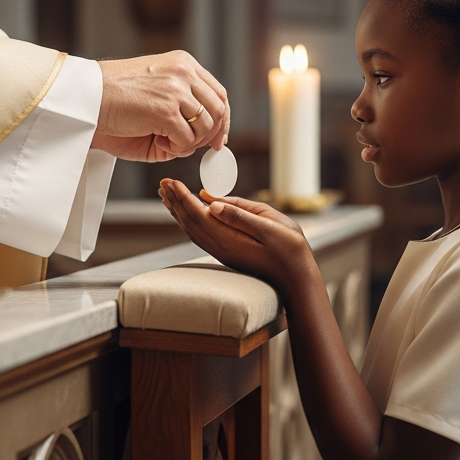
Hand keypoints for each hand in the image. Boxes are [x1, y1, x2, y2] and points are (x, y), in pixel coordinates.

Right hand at [93, 52, 229, 161]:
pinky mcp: (166, 110)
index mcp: (183, 62)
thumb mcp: (156, 87)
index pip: (218, 92)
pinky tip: (156, 139)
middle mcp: (183, 72)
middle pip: (218, 110)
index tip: (218, 138)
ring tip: (165, 139)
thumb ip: (182, 101)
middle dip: (211, 134)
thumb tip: (207, 133)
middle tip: (195, 146)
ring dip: (189, 142)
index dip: (222, 118)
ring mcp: (176, 91)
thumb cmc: (115, 95)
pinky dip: (175, 148)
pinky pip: (187, 140)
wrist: (87, 95)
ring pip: (205, 127)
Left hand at [158, 180, 313, 293]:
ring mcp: (224, 253)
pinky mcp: (229, 253)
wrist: (297, 278)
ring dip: (179, 212)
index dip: (182, 197)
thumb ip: (240, 214)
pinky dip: (190, 222)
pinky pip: (202, 236)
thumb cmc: (290, 249)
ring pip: (193, 230)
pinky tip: (189, 214)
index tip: (171, 181)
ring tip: (168, 196)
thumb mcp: (269, 226)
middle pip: (190, 222)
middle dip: (175, 201)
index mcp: (229, 239)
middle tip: (163, 183)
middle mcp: (221, 248)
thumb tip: (210, 203)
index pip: (197, 215)